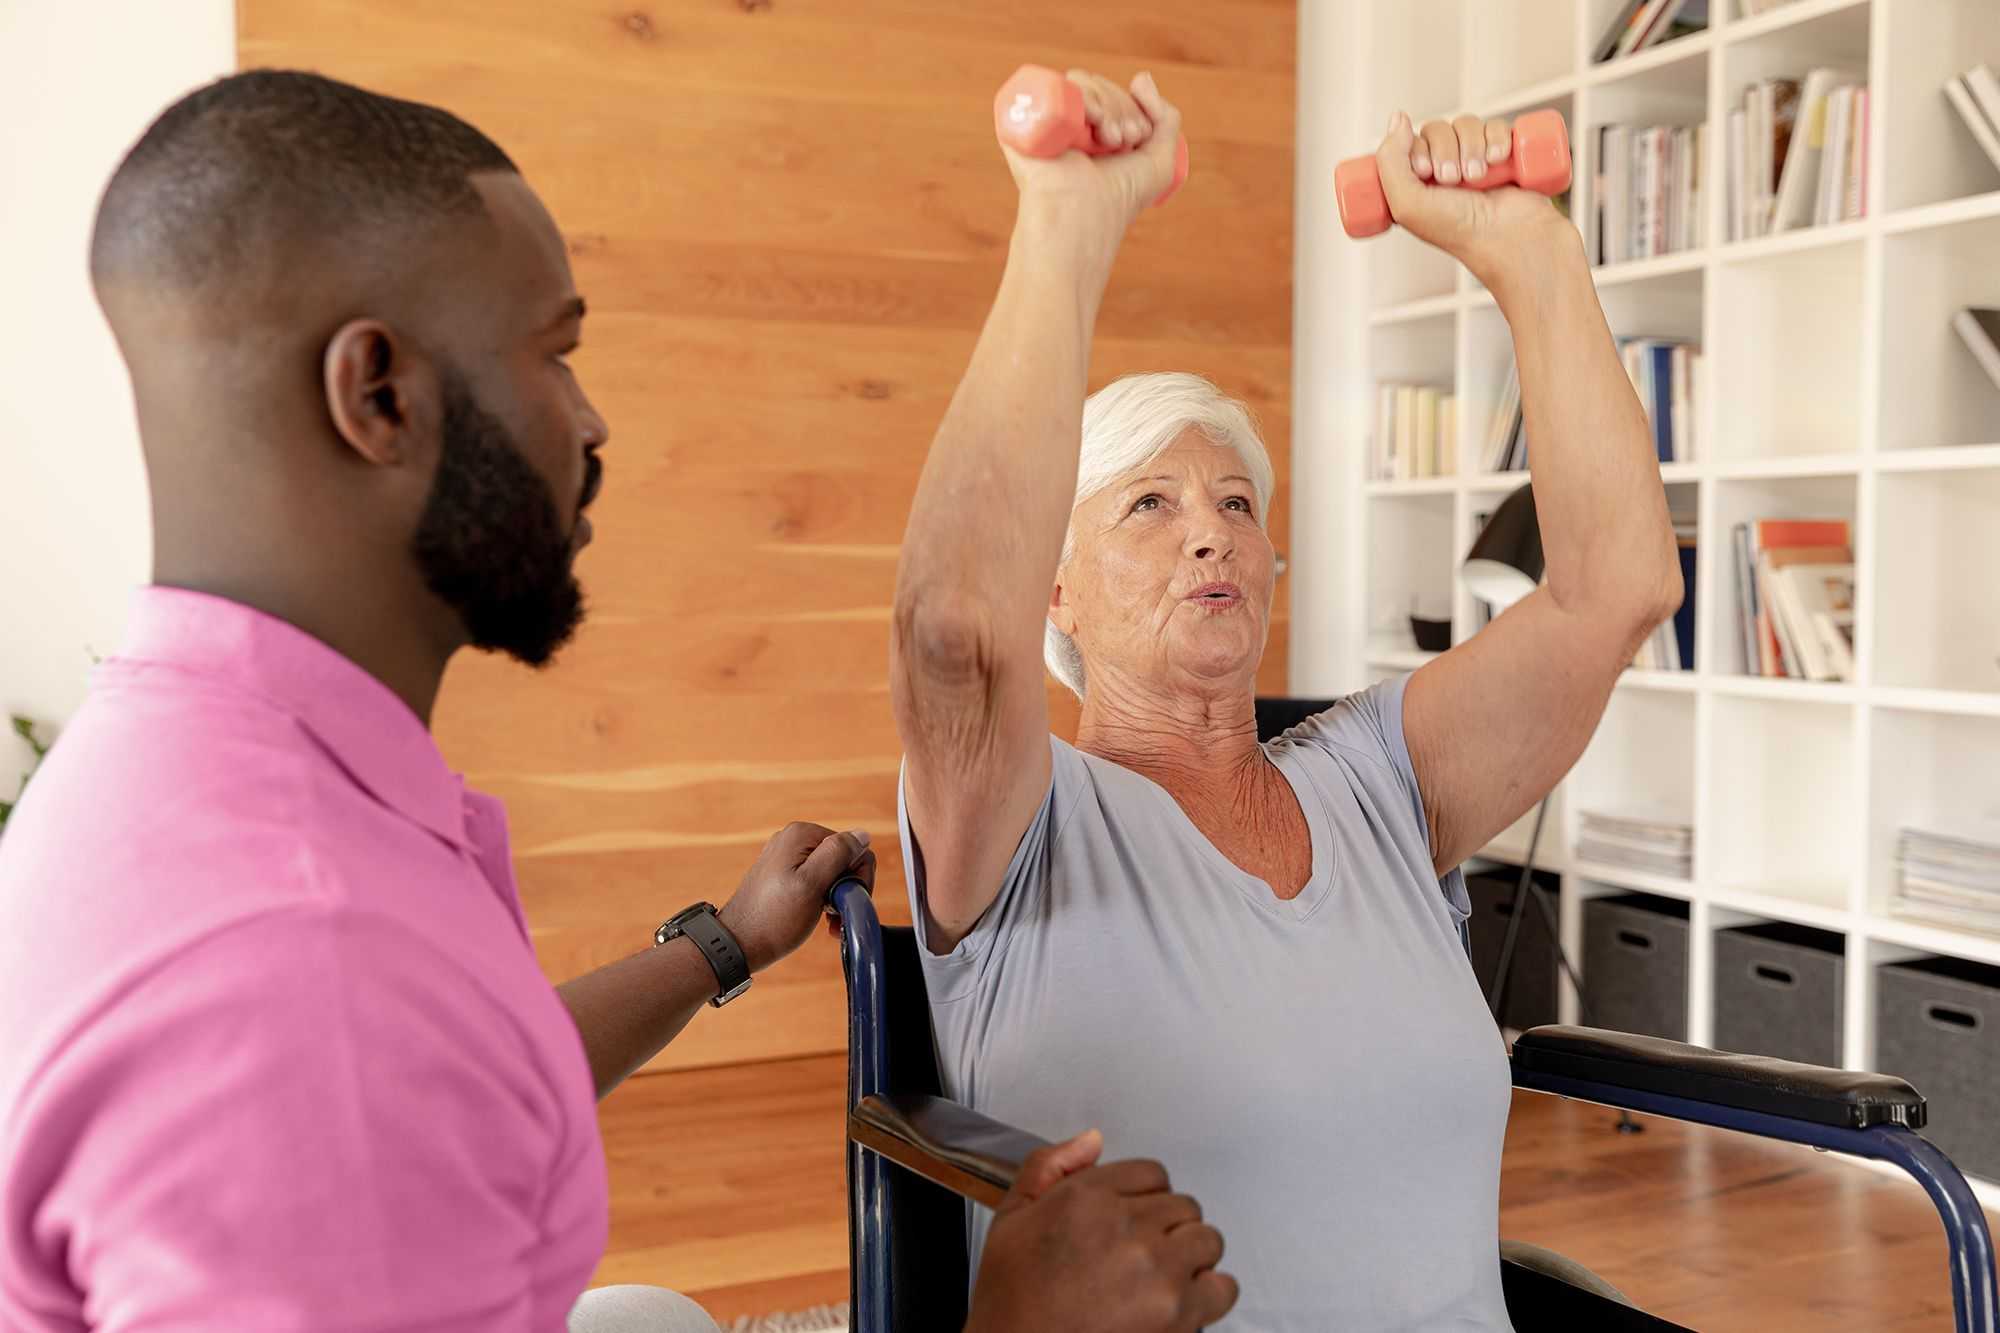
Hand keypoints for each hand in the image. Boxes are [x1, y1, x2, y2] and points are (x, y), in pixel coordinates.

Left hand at [716, 822, 874, 974]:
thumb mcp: (812, 884)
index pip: (854, 847)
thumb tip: (862, 834)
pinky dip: (824, 901)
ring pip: (834, 873)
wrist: (739, 945)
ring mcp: (788, 858)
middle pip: (844, 859)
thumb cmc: (773, 919)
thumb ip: (838, 854)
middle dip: (846, 889)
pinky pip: (818, 882)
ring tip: (827, 920)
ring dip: (837, 899)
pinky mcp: (785, 876)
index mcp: (802, 834)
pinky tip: (821, 919)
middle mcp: (794, 840)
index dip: (855, 878)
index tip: (842, 902)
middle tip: (834, 913)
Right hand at [965, 1132, 1237, 1332]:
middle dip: (1167, 1228)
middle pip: (1183, 1206)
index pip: (1152, 1174)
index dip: (1145, 1198)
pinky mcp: (1178, 1312)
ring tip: (1163, 1277)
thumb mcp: (1011, 1217)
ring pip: (1207, 1240)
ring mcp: (1157, 1269)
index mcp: (1088, 1196)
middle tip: (1144, 1254)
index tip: (1135, 1220)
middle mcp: (1127, 1226)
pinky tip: (1185, 1300)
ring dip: (1191, 1256)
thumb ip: (1049, 1166)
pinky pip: (1223, 1287)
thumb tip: (1093, 1140)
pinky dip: (1210, 1293)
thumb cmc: (1011, 1298)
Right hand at [1002, 69, 1182, 246]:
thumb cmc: (1121, 198)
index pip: (1114, 94)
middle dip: (1122, 107)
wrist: (1088, 214)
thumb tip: (1140, 77)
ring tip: (1108, 139)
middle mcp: (1070, 124)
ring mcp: (1049, 119)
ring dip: (1106, 103)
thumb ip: (1165, 119)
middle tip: (1122, 141)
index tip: (1137, 138)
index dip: (1133, 107)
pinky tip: (1091, 120)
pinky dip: (1083, 94)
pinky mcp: (1028, 117)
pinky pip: (1056, 83)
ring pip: (1080, 79)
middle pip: (1099, 83)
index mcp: (1094, 132)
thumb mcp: (1158, 161)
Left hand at [1375, 110, 1572, 289]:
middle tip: (1453, 179)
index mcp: (1418, 181)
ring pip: (1467, 124)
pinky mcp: (1505, 153)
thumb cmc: (1457, 230)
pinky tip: (1498, 159)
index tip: (1424, 171)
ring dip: (1471, 146)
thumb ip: (1389, 162)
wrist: (1508, 237)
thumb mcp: (1407, 204)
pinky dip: (1497, 137)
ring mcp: (1475, 158)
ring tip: (1478, 176)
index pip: (1410, 141)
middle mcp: (1445, 167)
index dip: (1417, 149)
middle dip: (1446, 150)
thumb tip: (1398, 117)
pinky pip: (1497, 125)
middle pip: (1438, 128)